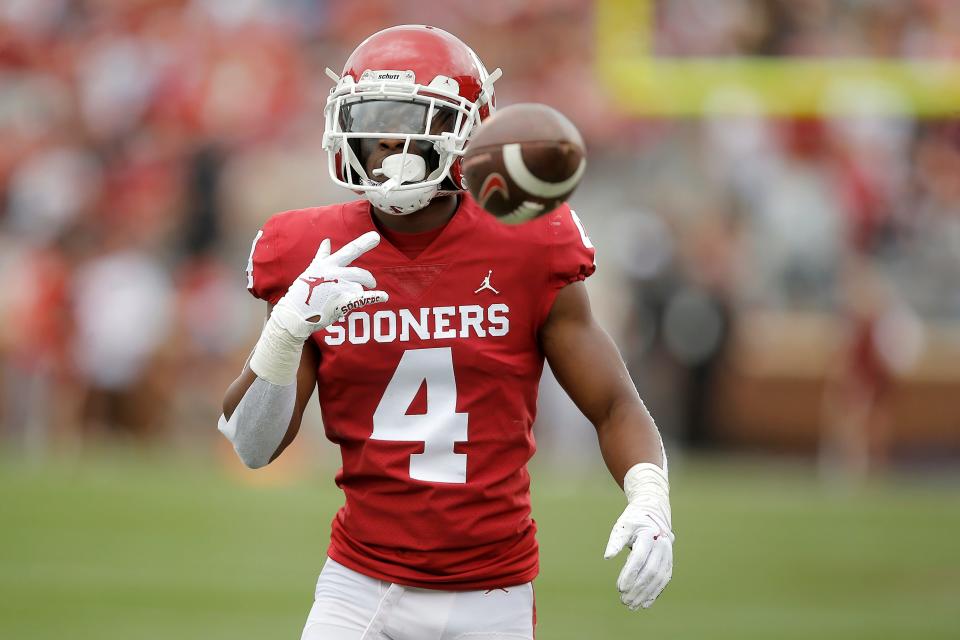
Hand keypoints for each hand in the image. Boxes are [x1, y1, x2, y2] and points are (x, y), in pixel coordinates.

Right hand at [273, 231, 387, 338]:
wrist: (294, 314)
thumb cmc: (302, 292)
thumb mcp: (311, 270)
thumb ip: (322, 255)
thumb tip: (326, 240)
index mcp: (328, 264)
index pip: (349, 251)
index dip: (364, 243)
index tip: (376, 236)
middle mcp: (335, 274)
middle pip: (360, 273)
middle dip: (368, 279)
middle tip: (371, 283)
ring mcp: (339, 287)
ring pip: (359, 288)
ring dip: (356, 295)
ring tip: (343, 300)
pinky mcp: (342, 302)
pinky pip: (363, 298)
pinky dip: (375, 297)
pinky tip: (384, 296)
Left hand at [604, 463, 673, 609]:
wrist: (653, 514)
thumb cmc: (633, 521)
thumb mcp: (622, 526)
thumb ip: (615, 541)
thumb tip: (608, 557)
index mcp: (649, 534)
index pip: (639, 558)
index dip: (629, 574)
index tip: (619, 588)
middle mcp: (662, 545)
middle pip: (650, 571)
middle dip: (637, 588)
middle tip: (624, 600)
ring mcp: (668, 554)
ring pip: (658, 578)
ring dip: (645, 594)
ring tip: (632, 605)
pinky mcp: (669, 561)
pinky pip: (664, 579)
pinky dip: (655, 593)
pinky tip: (645, 604)